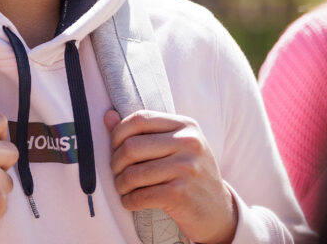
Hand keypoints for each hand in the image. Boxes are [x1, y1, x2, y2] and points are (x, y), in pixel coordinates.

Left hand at [104, 110, 237, 243]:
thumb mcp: (173, 147)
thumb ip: (142, 131)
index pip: (139, 119)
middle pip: (131, 147)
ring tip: (123, 188)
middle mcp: (189, 143)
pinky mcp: (181, 194)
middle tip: (117, 173)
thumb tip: (108, 116)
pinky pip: (141, 196)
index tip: (115, 148)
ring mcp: (187, 168)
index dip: (118, 134)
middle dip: (115, 163)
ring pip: (133, 174)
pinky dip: (129, 201)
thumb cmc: (189, 174)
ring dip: (121, 184)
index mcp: (185, 125)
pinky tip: (131, 201)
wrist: (219, 211)